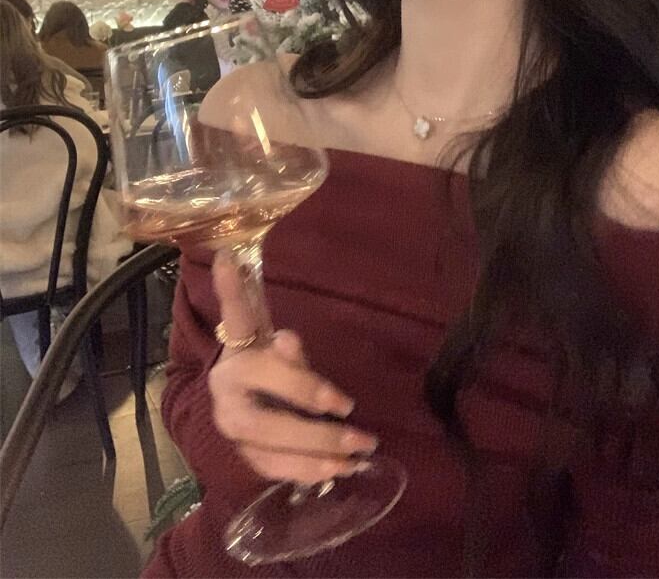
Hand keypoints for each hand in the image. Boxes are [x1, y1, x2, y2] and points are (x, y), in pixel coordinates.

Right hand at [209, 252, 378, 483]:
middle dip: (305, 398)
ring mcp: (232, 427)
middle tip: (348, 404)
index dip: (235, 293)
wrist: (237, 402)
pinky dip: (311, 470)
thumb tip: (278, 328)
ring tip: (361, 446)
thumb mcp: (269, 336)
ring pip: (271, 439)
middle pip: (260, 388)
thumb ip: (279, 335)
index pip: (237, 320)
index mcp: (234, 349)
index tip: (232, 259)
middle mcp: (226, 388)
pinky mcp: (245, 456)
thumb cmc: (264, 360)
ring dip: (319, 445)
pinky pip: (277, 468)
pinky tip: (344, 469)